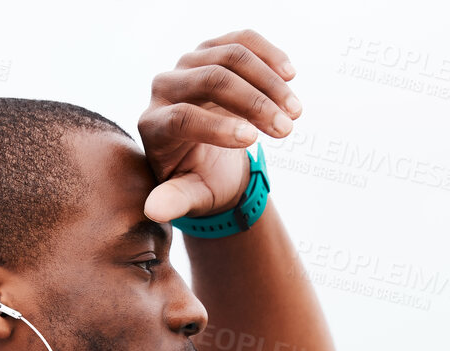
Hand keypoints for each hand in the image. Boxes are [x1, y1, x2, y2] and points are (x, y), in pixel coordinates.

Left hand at [137, 29, 304, 223]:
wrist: (208, 155)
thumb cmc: (198, 180)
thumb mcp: (189, 196)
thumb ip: (173, 201)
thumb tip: (154, 211)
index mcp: (154, 125)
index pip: (183, 117)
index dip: (218, 128)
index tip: (254, 142)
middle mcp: (164, 87)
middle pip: (211, 80)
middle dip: (254, 103)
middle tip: (287, 130)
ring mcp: (189, 63)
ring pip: (230, 56)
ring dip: (269, 83)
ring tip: (295, 112)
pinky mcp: (212, 50)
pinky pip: (242, 40)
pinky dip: (269, 55)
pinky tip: (290, 75)